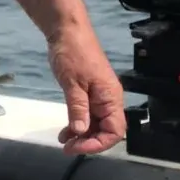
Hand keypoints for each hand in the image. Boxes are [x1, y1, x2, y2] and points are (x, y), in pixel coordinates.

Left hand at [48, 21, 125, 154]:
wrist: (66, 32)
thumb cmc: (73, 54)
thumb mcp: (72, 84)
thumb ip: (78, 109)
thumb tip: (81, 132)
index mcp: (111, 98)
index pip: (115, 131)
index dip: (98, 144)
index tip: (77, 147)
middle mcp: (109, 100)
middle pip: (106, 131)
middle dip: (88, 142)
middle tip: (67, 147)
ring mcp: (99, 97)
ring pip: (96, 125)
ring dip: (82, 136)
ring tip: (64, 141)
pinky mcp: (88, 94)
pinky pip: (87, 115)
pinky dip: (77, 125)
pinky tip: (65, 131)